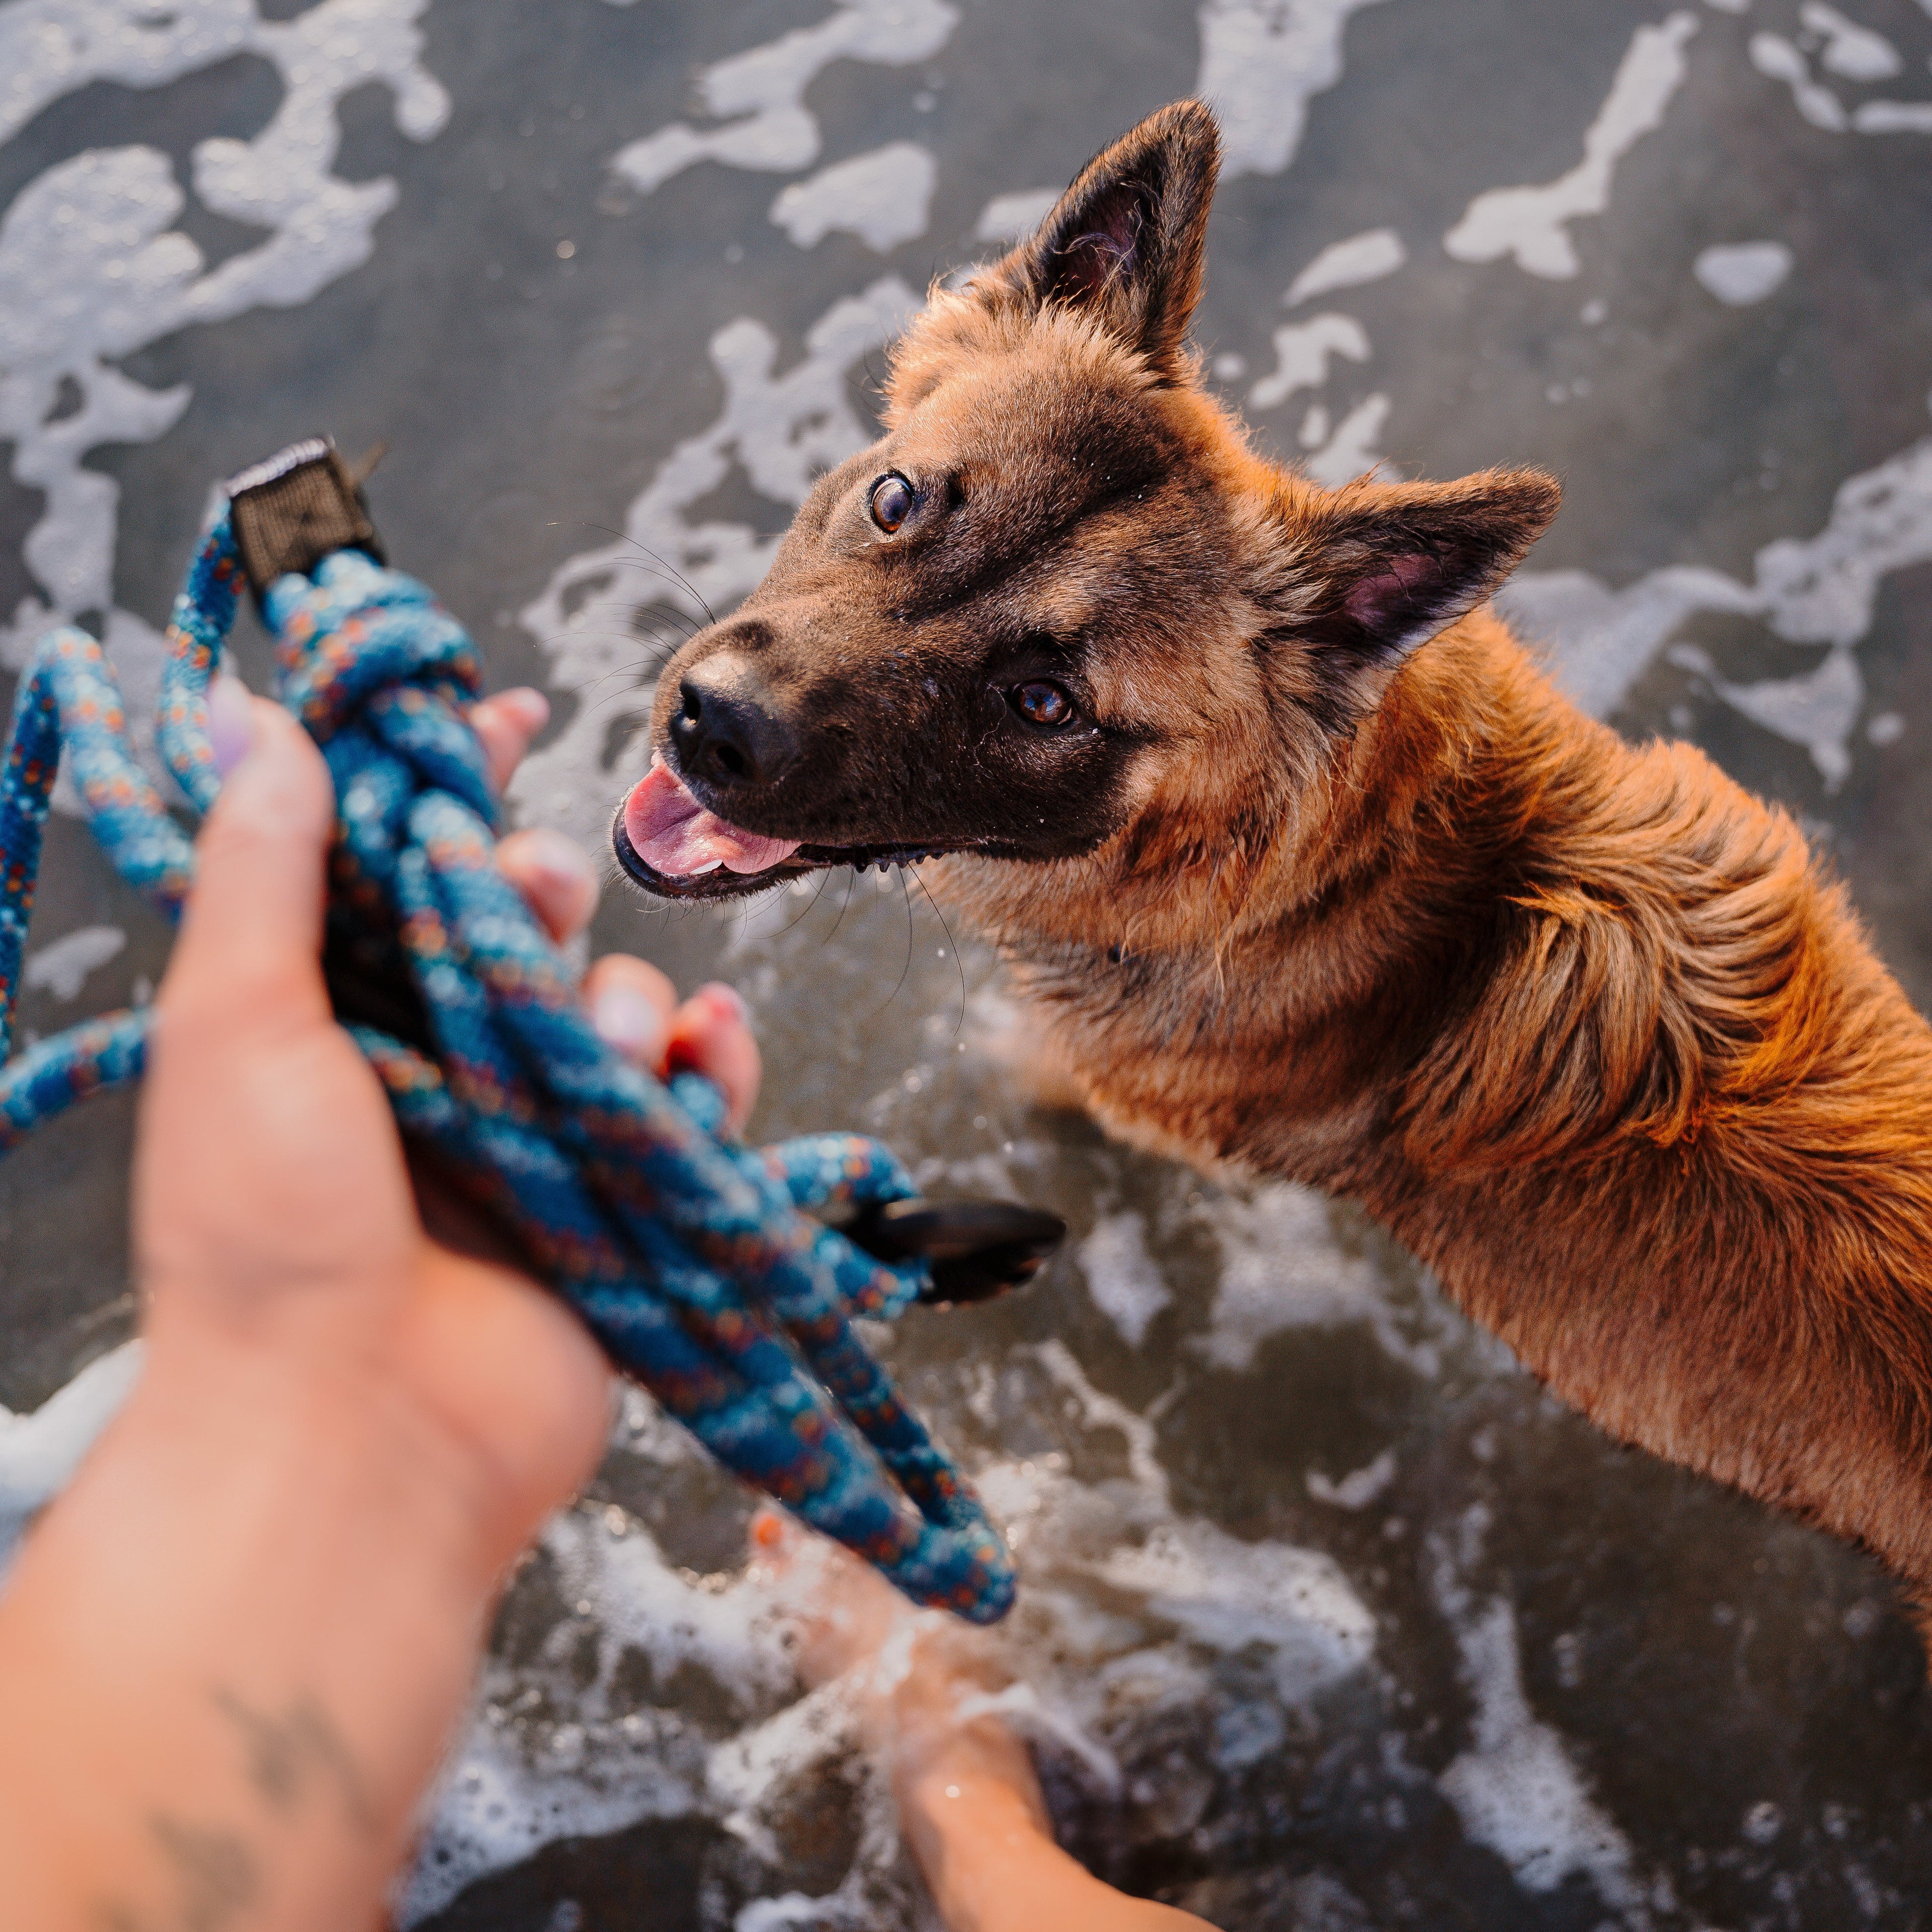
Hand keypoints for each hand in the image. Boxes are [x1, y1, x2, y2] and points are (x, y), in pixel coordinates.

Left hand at [0, 682, 760, 1931]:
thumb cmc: (268, 1240)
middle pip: (526, 922)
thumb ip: (259, 870)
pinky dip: (713, 1066)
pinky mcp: (621, 1196)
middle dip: (542, 886)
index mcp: (339, 1020)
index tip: (493, 712)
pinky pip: (694, 1097)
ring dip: (623, 1000)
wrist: (354, 1442)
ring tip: (596, 1050)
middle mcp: (444, 1066)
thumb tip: (241, 723)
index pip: (404, 869)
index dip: (447, 784)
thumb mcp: (239, 1027)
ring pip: (622, 1000)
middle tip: (530, 893)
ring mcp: (539, 1134)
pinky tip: (704, 1055)